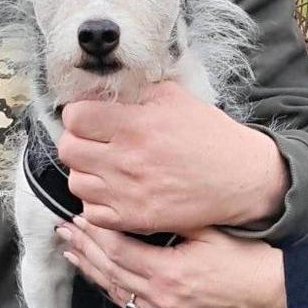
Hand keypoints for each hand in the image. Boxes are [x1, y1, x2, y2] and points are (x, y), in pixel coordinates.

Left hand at [58, 216, 286, 307]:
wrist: (271, 293)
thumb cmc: (247, 262)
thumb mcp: (210, 230)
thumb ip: (174, 217)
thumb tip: (143, 199)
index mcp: (169, 273)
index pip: (118, 251)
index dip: (96, 233)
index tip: (81, 218)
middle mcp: (162, 299)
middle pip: (111, 272)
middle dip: (85, 250)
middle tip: (65, 233)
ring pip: (118, 293)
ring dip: (94, 272)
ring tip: (74, 255)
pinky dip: (115, 290)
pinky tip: (105, 279)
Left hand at [59, 81, 286, 231]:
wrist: (239, 177)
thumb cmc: (209, 134)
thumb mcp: (174, 98)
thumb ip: (134, 91)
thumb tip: (100, 89)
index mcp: (136, 125)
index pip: (75, 117)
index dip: (79, 113)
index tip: (89, 115)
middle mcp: (127, 160)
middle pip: (68, 149)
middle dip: (77, 140)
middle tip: (93, 139)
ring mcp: (128, 193)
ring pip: (76, 182)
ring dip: (86, 171)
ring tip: (104, 164)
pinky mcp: (135, 219)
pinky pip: (91, 212)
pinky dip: (96, 200)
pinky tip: (113, 189)